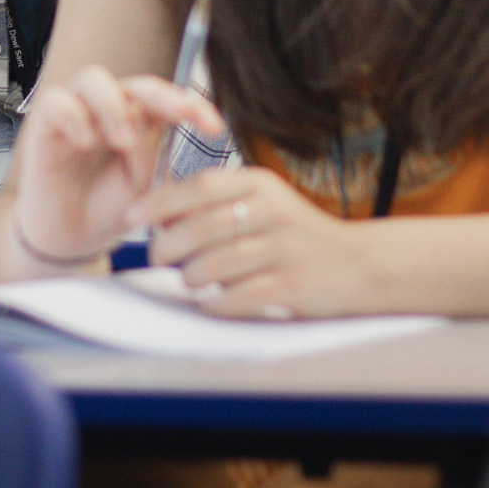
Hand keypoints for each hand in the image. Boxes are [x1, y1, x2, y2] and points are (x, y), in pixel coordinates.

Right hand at [12, 66, 226, 266]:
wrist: (72, 240)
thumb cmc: (110, 210)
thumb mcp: (145, 188)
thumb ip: (156, 155)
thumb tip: (169, 126)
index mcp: (141, 122)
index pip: (168, 101)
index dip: (193, 107)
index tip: (215, 129)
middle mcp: (110, 110)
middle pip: (136, 84)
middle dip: (163, 96)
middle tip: (180, 115)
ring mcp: (77, 114)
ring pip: (93, 79)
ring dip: (114, 106)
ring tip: (124, 141)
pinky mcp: (46, 125)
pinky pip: (56, 101)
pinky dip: (73, 115)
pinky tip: (85, 141)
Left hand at [131, 166, 367, 318]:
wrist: (358, 265)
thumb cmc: (295, 236)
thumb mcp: (262, 204)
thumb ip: (217, 206)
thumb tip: (156, 216)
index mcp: (260, 184)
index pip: (200, 186)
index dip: (159, 201)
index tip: (129, 215)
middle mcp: (272, 211)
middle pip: (201, 227)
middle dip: (168, 245)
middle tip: (157, 256)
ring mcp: (283, 249)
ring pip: (214, 265)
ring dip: (192, 276)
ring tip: (192, 279)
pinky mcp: (291, 285)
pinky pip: (236, 297)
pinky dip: (217, 303)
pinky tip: (215, 302)